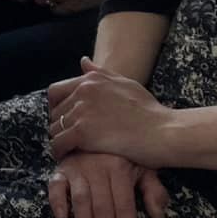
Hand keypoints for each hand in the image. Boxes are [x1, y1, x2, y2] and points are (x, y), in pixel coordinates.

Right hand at [46, 150, 168, 217]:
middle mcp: (98, 167)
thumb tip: (159, 216)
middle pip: (104, 208)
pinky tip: (61, 217)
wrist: (93, 129)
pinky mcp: (61, 169)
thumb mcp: (142, 166)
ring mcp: (78, 168)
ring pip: (82, 201)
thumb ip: (153, 189)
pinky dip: (57, 200)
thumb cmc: (121, 154)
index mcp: (120, 168)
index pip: (125, 206)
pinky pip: (55, 185)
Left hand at [48, 59, 175, 165]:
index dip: (57, 107)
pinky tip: (69, 156)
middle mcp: (83, 90)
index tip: (65, 119)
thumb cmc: (149, 111)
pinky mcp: (82, 131)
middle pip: (54, 111)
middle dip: (59, 125)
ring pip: (54, 128)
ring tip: (71, 149)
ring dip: (60, 139)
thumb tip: (83, 61)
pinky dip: (60, 151)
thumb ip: (102, 74)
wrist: (162, 132)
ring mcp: (81, 110)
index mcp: (91, 80)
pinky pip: (58, 143)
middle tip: (69, 138)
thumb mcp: (126, 84)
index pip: (56, 91)